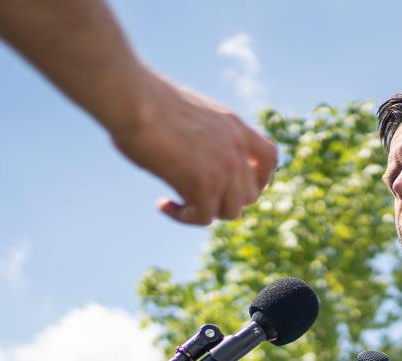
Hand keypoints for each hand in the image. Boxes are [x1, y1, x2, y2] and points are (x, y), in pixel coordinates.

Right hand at [112, 66, 276, 225]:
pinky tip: (162, 204)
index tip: (233, 183)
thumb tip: (192, 153)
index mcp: (234, 126)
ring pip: (231, 212)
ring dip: (204, 212)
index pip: (269, 158)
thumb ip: (202, 135)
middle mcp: (236, 148)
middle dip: (222, 201)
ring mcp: (224, 167)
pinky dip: (183, 217)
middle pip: (249, 195)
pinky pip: (204, 218)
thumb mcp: (187, 113)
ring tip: (177, 201)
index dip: (258, 178)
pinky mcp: (205, 185)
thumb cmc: (144, 102)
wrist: (133, 100)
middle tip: (192, 195)